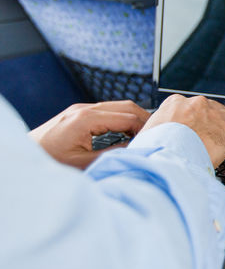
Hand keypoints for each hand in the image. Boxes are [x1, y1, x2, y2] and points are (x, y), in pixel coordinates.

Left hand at [29, 101, 149, 168]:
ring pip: (117, 106)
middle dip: (143, 119)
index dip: (145, 127)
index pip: (128, 116)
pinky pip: (106, 110)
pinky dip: (120, 118)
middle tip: (156, 134)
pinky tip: (125, 132)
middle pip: (125, 105)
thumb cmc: (48, 162)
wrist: (25, 155)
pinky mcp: (77, 113)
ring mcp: (80, 109)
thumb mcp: (84, 163)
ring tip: (143, 134)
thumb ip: (113, 154)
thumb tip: (137, 149)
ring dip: (132, 118)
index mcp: (86, 119)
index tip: (155, 139)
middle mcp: (83, 109)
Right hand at [141, 95, 224, 167]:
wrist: (163, 157)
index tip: (196, 132)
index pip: (193, 106)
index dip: (197, 120)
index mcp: (176, 103)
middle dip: (214, 124)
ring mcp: (215, 118)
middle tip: (210, 140)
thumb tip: (156, 139)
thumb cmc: (152, 149)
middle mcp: (198, 105)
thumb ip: (158, 129)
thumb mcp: (148, 132)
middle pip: (214, 110)